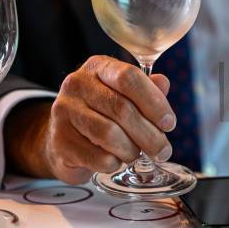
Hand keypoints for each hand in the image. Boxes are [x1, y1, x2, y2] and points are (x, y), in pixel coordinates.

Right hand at [5, 56, 174, 183]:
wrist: (63, 138)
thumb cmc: (101, 114)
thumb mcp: (124, 95)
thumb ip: (146, 89)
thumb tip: (163, 84)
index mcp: (97, 67)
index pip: (129, 77)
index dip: (154, 102)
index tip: (169, 123)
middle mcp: (77, 83)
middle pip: (122, 109)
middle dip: (150, 134)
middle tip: (163, 150)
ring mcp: (64, 111)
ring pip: (109, 134)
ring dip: (131, 150)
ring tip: (136, 154)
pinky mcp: (59, 140)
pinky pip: (97, 157)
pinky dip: (114, 163)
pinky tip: (115, 160)